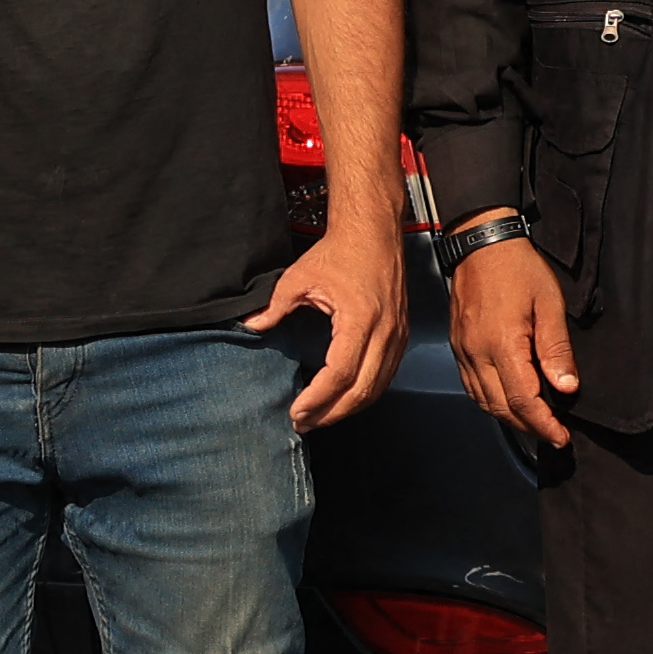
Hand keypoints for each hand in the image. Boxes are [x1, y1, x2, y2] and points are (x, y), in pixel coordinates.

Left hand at [255, 213, 410, 429]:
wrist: (374, 230)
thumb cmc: (342, 250)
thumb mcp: (300, 277)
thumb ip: (275, 306)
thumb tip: (252, 325)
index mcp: (360, 319)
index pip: (339, 373)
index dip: (318, 398)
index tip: (297, 411)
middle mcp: (385, 331)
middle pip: (362, 390)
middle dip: (331, 413)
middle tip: (305, 423)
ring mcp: (397, 335)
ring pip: (377, 387)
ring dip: (348, 408)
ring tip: (320, 416)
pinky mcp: (400, 334)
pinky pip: (386, 375)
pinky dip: (365, 392)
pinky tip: (344, 398)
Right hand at [448, 238, 579, 451]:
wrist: (481, 242)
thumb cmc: (516, 266)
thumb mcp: (549, 304)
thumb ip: (557, 349)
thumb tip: (566, 387)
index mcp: (502, 345)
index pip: (523, 400)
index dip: (544, 425)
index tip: (560, 436)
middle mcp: (477, 353)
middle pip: (501, 408)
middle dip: (529, 427)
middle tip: (552, 434)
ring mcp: (464, 351)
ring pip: (484, 402)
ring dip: (509, 418)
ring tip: (534, 422)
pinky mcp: (459, 346)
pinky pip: (472, 386)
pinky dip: (491, 402)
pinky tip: (506, 401)